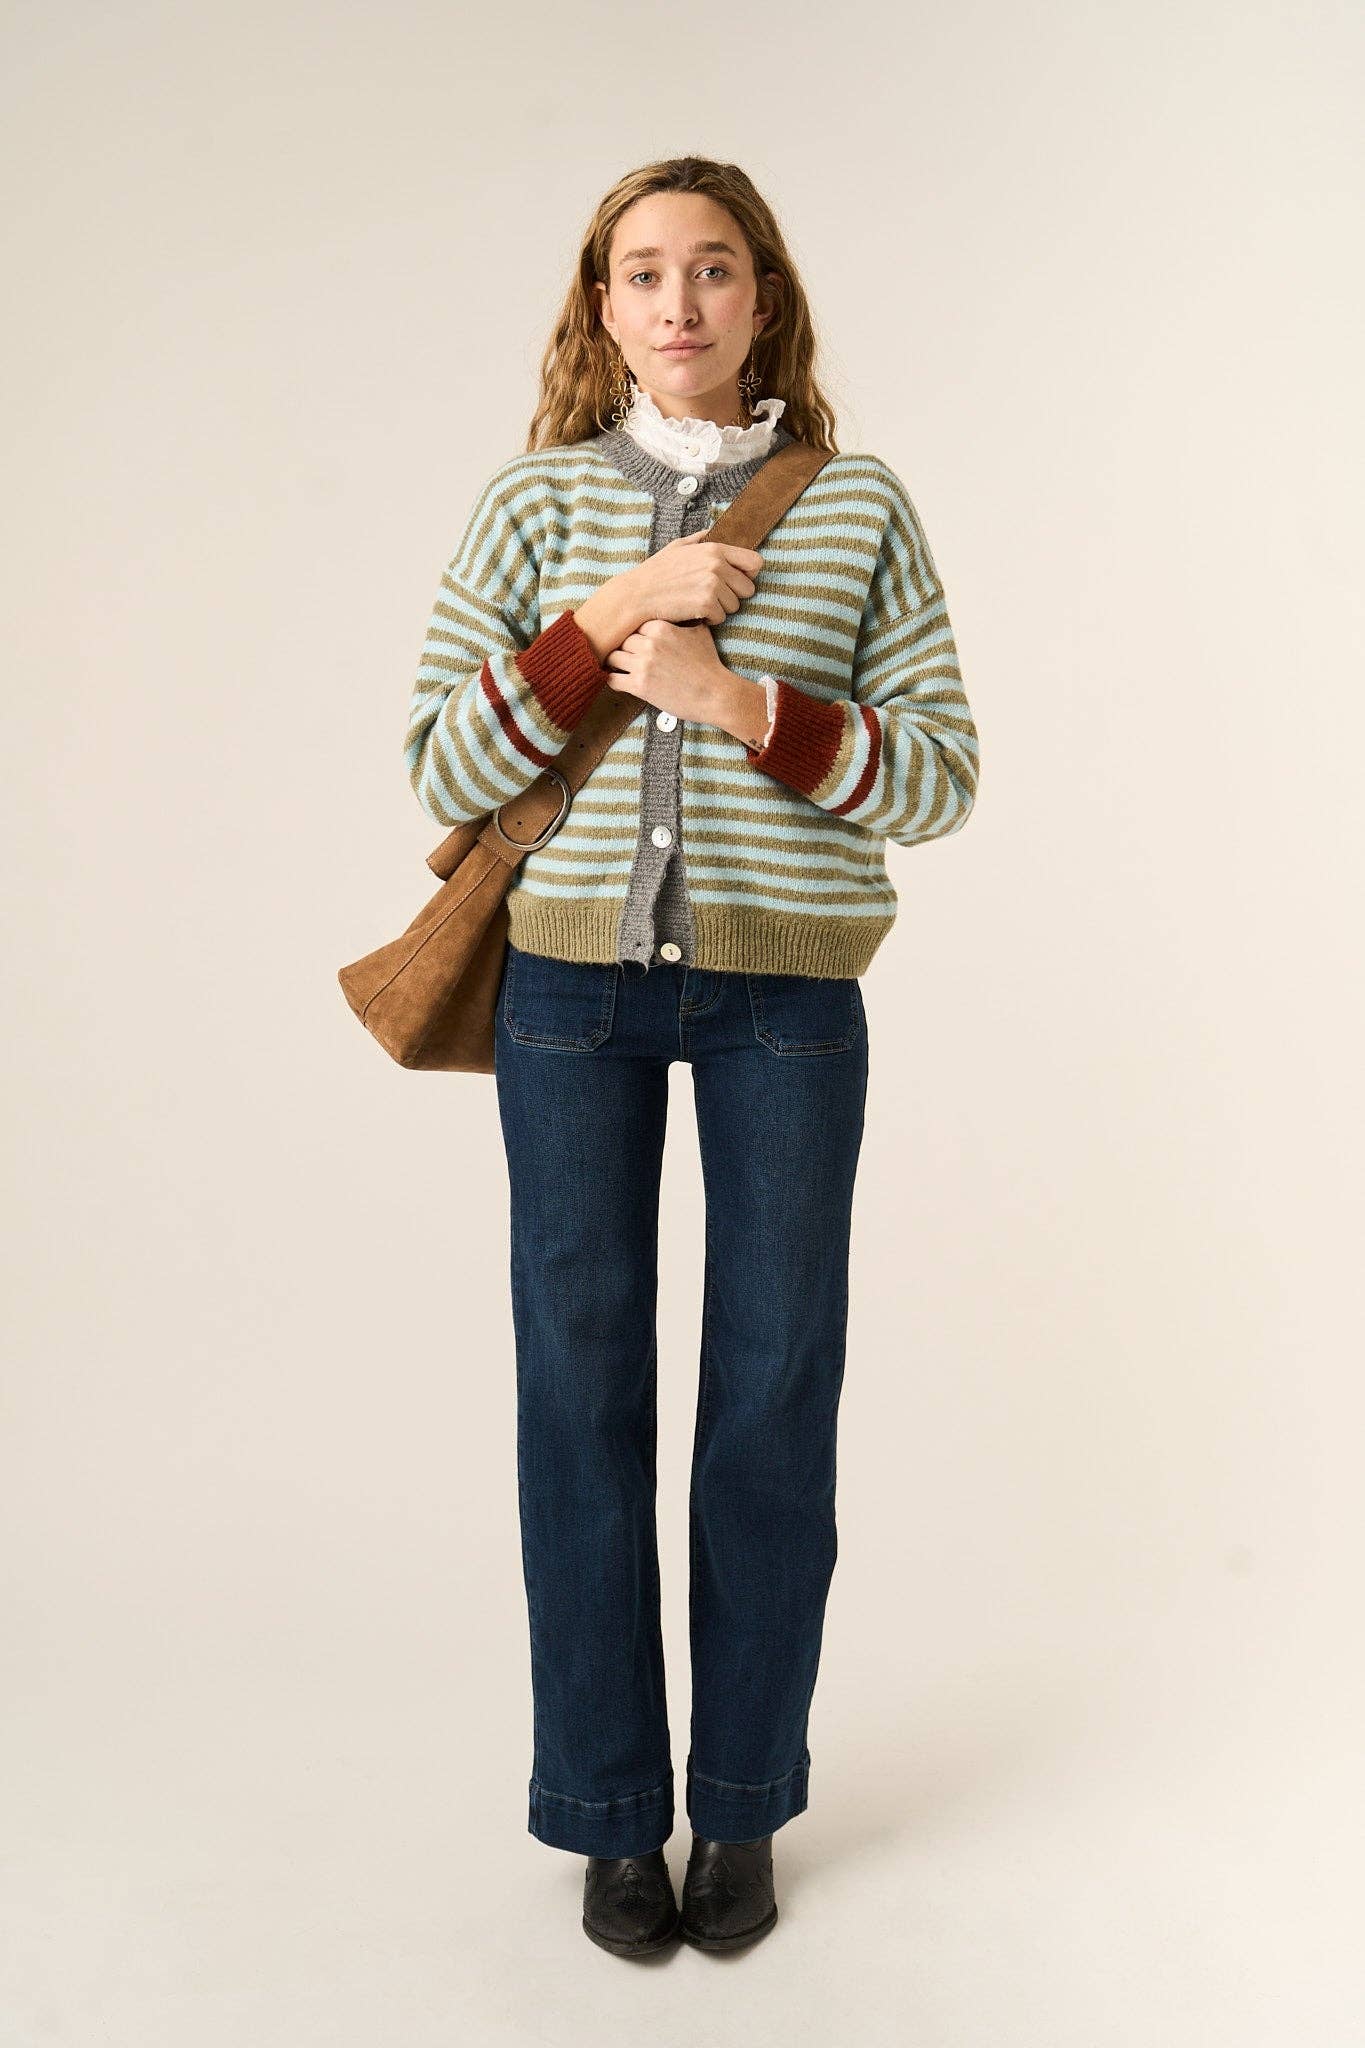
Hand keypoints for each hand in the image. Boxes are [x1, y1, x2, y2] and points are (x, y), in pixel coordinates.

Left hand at [603, 619, 733, 723]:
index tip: (633, 640)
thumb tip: (683, 608)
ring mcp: (643, 664)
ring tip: (619, 667)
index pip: (634, 624)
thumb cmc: (709, 664)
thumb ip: (685, 619)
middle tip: (624, 654)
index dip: (634, 633)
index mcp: (661, 627)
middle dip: (624, 648)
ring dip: (615, 663)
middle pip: (622, 640)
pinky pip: (612, 679)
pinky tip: (620, 681)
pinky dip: (613, 680)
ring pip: (613, 657)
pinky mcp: (639, 686)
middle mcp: (649, 643)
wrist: (715, 694)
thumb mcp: (700, 633)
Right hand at [621, 529, 763, 628]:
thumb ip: (700, 539)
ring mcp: (712, 585)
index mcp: (715, 549)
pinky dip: (709, 619)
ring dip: (720, 608)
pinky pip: (721, 618)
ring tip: (699, 603)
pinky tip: (693, 612)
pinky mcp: (706, 605)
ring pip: (734, 606)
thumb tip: (714, 531)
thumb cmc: (657, 572)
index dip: (748, 574)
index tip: (737, 581)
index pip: (755, 562)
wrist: (638, 594)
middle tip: (713, 596)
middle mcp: (717, 565)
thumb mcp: (678, 546)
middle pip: (748, 589)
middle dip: (733, 595)